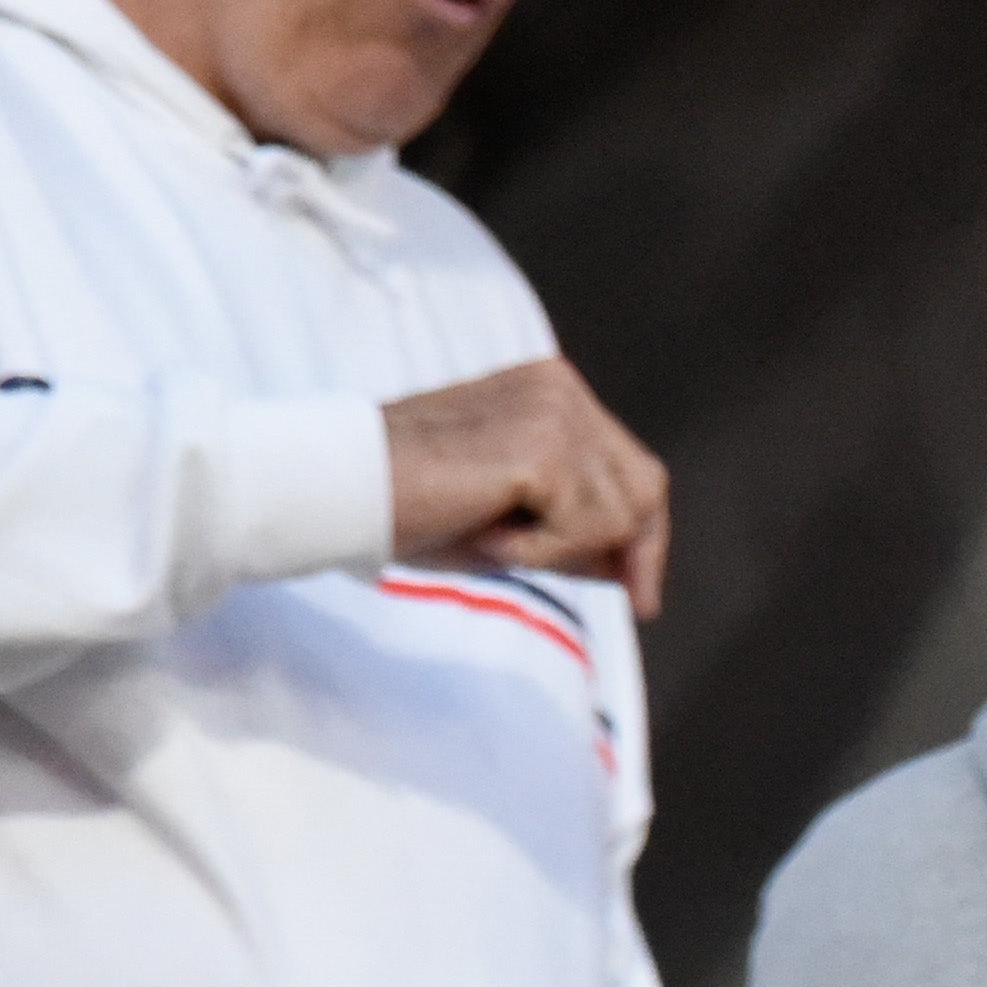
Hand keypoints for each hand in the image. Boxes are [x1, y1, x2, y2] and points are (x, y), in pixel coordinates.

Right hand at [384, 356, 671, 615]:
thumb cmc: (411, 505)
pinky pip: (587, 529)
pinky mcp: (543, 446)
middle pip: (645, 488)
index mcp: (549, 390)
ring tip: (493, 533)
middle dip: (635, 552)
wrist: (341, 489)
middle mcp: (559, 388)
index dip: (645, 537)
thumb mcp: (511, 520)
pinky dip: (540, 551)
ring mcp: (554, 411)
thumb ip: (572, 530)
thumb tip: (630, 566)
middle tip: (626, 598)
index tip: (644, 595)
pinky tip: (486, 530)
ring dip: (562, 551)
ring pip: (622, 515)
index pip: (631, 469)